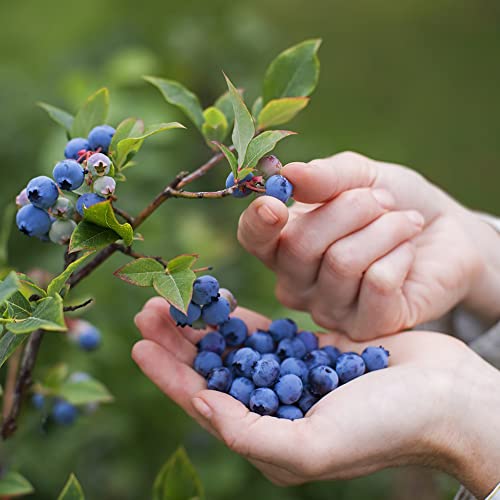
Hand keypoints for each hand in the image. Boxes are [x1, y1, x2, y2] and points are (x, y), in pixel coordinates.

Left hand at [132, 297, 499, 497]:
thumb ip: (253, 434)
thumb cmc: (386, 427)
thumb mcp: (315, 444)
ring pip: (234, 347)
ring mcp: (291, 376)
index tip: (138, 345)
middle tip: (149, 309)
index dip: (168, 375)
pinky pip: (266, 331)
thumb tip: (203, 406)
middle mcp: (275, 407)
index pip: (204, 403)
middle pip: (213, 370)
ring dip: (204, 324)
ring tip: (175, 299)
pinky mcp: (310, 349)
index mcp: (269, 437)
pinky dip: (241, 317)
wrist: (444, 397)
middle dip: (179, 342)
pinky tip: (220, 301)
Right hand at [238, 152, 499, 338]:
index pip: (253, 240)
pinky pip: (377, 283)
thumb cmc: (393, 202)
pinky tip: (408, 254)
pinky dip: (400, 255)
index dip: (258, 223)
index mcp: (284, 244)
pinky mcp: (367, 327)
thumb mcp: (360, 176)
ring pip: (342, 262)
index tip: (275, 204)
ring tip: (404, 222)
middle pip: (300, 246)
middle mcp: (298, 283)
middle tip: (382, 200)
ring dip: (384, 229)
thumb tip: (288, 175)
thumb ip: (324, 177)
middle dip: (350, 209)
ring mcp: (329, 310)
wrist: (446, 232)